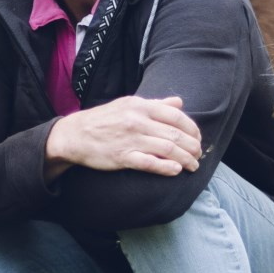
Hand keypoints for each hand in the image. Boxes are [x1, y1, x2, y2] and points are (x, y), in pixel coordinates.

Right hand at [45, 95, 203, 178]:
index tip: (198, 138)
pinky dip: (166, 167)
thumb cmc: (104, 119)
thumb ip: (156, 104)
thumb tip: (179, 102)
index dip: (192, 129)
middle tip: (198, 154)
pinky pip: (149, 162)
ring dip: (184, 159)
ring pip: (167, 149)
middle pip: (175, 134)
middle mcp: (137, 121)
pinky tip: (176, 170)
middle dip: (192, 146)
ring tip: (193, 166)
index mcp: (140, 106)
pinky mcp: (122, 157)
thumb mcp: (128, 104)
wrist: (75, 134)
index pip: (176, 116)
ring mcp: (130, 139)